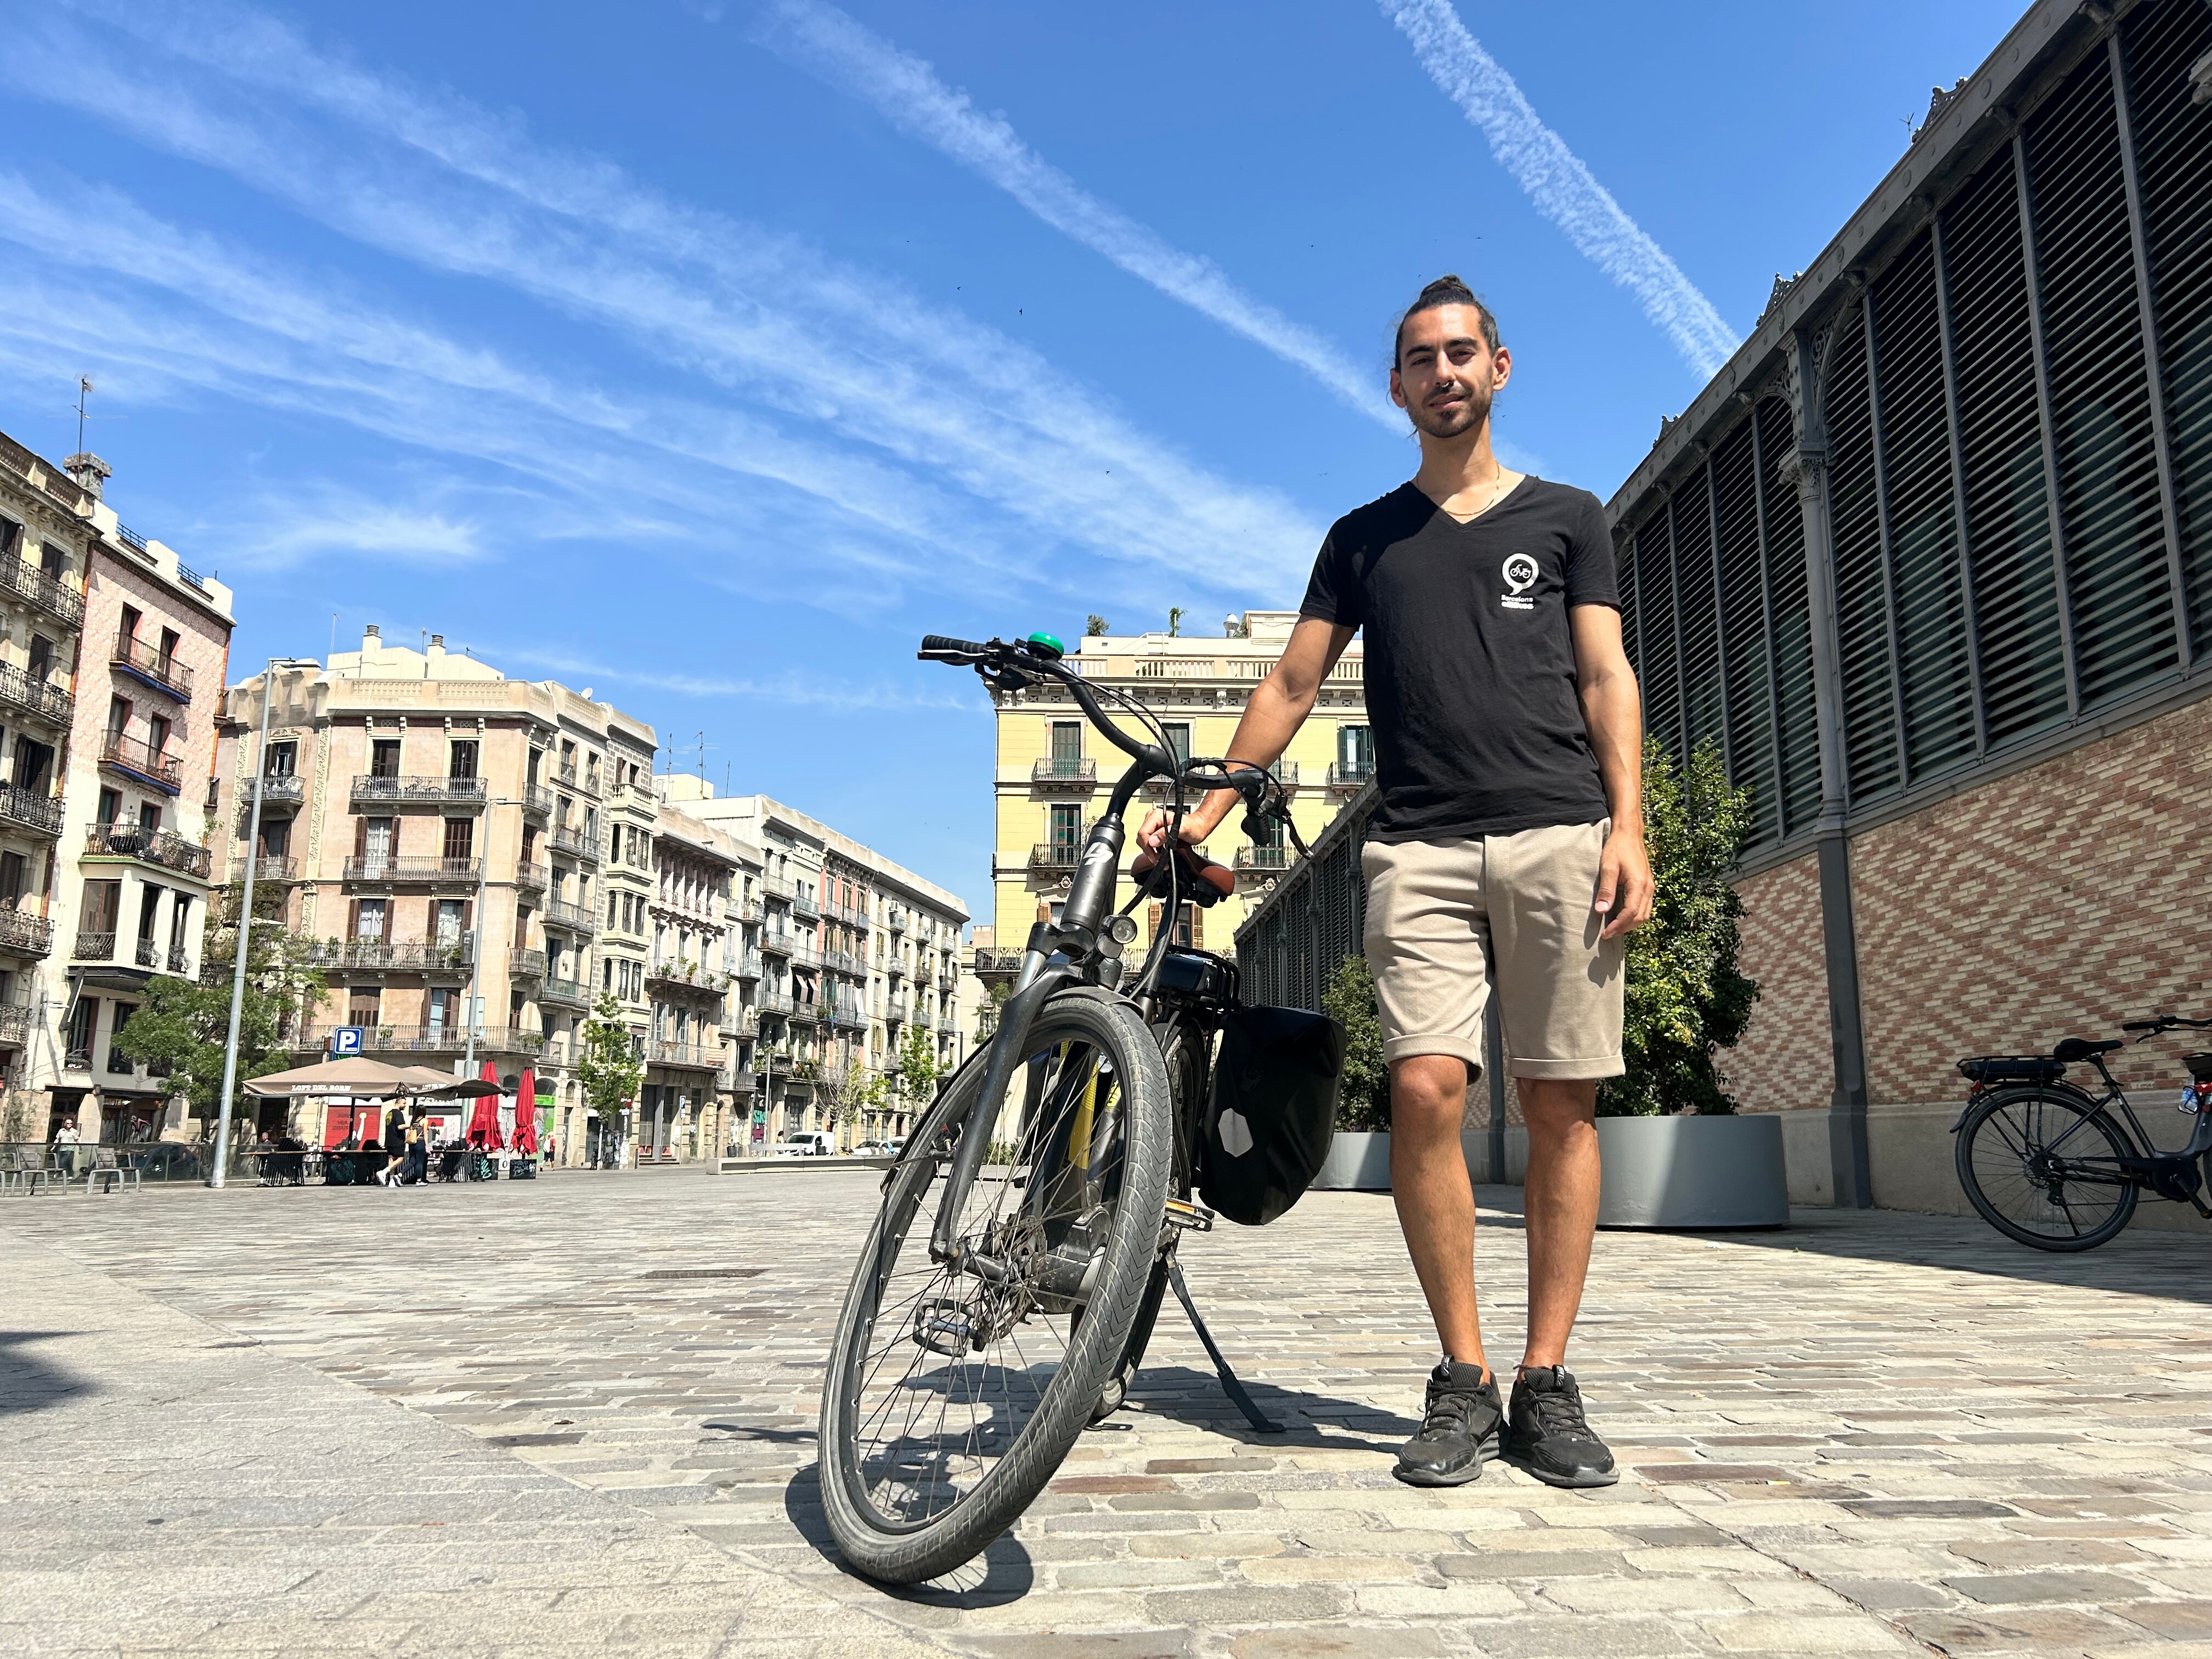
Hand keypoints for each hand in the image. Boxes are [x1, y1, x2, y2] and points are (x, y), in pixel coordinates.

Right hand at [1136, 807, 1205, 855]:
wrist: (1198, 827)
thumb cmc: (1193, 826)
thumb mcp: (1183, 830)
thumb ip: (1166, 834)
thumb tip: (1152, 841)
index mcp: (1156, 815)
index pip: (1143, 833)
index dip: (1147, 847)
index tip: (1155, 857)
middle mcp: (1152, 819)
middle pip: (1142, 838)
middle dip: (1149, 851)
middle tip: (1158, 860)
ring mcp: (1153, 826)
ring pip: (1144, 842)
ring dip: (1151, 852)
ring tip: (1161, 859)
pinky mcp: (1155, 832)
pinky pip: (1149, 843)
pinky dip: (1153, 851)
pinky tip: (1160, 855)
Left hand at [1594, 824, 1652, 939]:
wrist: (1629, 834)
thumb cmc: (1617, 848)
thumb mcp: (1608, 867)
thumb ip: (1606, 890)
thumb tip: (1601, 911)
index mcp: (1639, 884)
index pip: (1631, 913)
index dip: (1618, 926)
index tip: (1606, 933)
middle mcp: (1648, 888)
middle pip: (1640, 917)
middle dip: (1624, 928)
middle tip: (1608, 934)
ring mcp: (1650, 887)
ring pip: (1645, 914)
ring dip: (1631, 924)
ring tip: (1614, 929)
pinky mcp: (1648, 885)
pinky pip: (1645, 906)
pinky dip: (1635, 916)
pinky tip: (1623, 917)